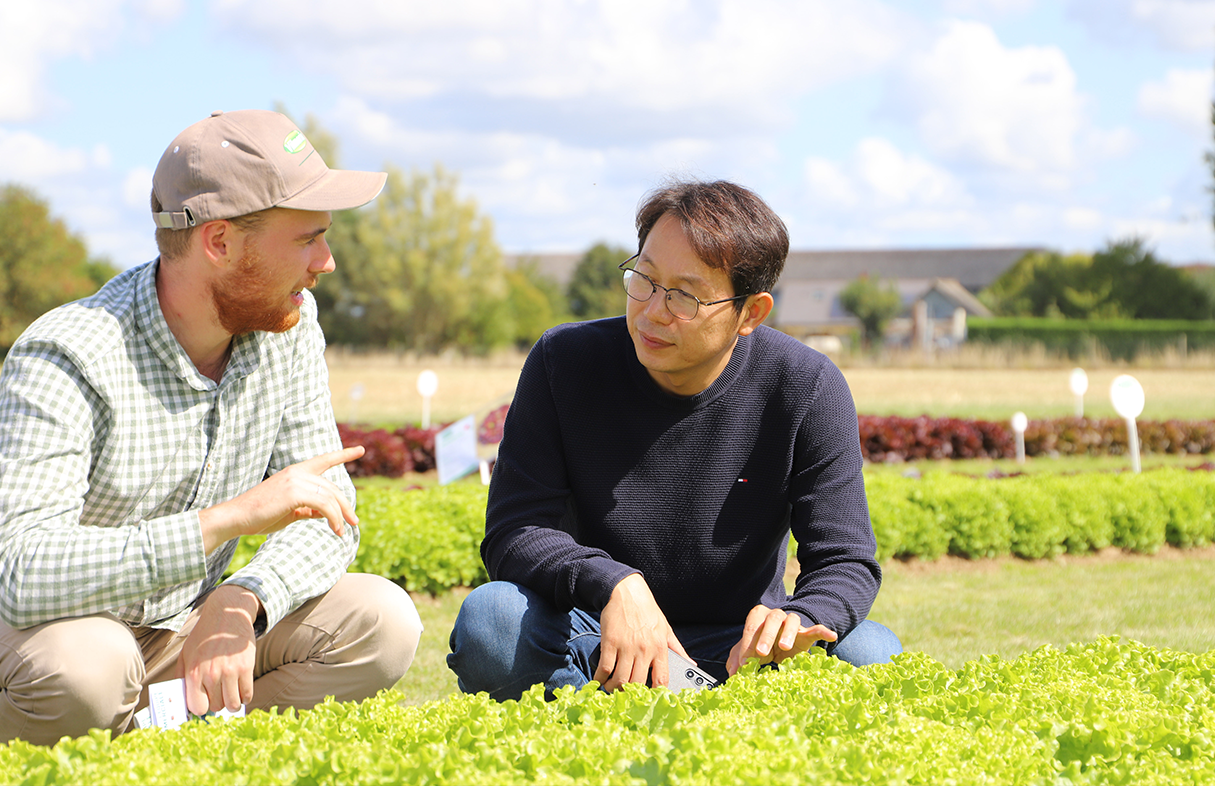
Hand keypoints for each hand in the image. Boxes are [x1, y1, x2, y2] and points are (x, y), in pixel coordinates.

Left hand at [178, 585, 259, 715]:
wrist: (227, 614)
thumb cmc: (205, 635)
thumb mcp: (186, 653)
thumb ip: (182, 676)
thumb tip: (180, 697)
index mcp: (194, 672)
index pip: (197, 707)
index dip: (201, 708)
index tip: (204, 703)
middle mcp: (212, 674)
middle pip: (216, 707)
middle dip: (217, 704)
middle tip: (219, 696)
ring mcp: (230, 671)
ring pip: (233, 704)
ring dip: (232, 704)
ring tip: (232, 698)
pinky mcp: (246, 667)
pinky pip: (247, 694)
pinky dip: (245, 697)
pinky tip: (242, 692)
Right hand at [198, 446, 363, 553]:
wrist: (236, 518)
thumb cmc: (260, 515)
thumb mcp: (289, 510)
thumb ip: (308, 508)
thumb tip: (324, 513)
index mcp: (295, 472)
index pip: (323, 460)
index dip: (343, 454)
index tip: (360, 450)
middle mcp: (297, 472)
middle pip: (332, 488)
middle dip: (345, 506)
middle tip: (354, 522)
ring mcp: (295, 480)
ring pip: (330, 497)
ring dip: (340, 516)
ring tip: (342, 532)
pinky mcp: (294, 493)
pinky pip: (324, 505)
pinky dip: (333, 518)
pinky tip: (335, 530)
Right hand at [593, 574, 691, 690]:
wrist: (626, 591)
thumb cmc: (647, 610)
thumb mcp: (666, 628)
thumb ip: (677, 649)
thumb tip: (692, 664)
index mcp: (660, 648)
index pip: (661, 680)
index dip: (655, 695)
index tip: (649, 700)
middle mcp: (644, 649)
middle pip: (637, 684)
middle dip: (630, 695)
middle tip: (625, 697)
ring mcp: (626, 646)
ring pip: (620, 680)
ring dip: (613, 689)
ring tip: (611, 689)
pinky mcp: (610, 642)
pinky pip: (605, 668)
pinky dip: (600, 678)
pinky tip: (599, 680)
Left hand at [726, 605, 836, 675]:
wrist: (780, 643)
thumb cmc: (762, 645)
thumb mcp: (748, 651)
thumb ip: (738, 658)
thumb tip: (733, 672)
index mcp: (758, 617)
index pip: (752, 626)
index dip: (747, 643)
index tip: (744, 662)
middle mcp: (775, 616)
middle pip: (772, 618)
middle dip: (766, 635)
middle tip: (761, 653)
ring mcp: (792, 624)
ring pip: (792, 620)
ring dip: (788, 633)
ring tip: (784, 647)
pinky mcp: (806, 634)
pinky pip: (816, 629)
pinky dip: (823, 631)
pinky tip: (831, 635)